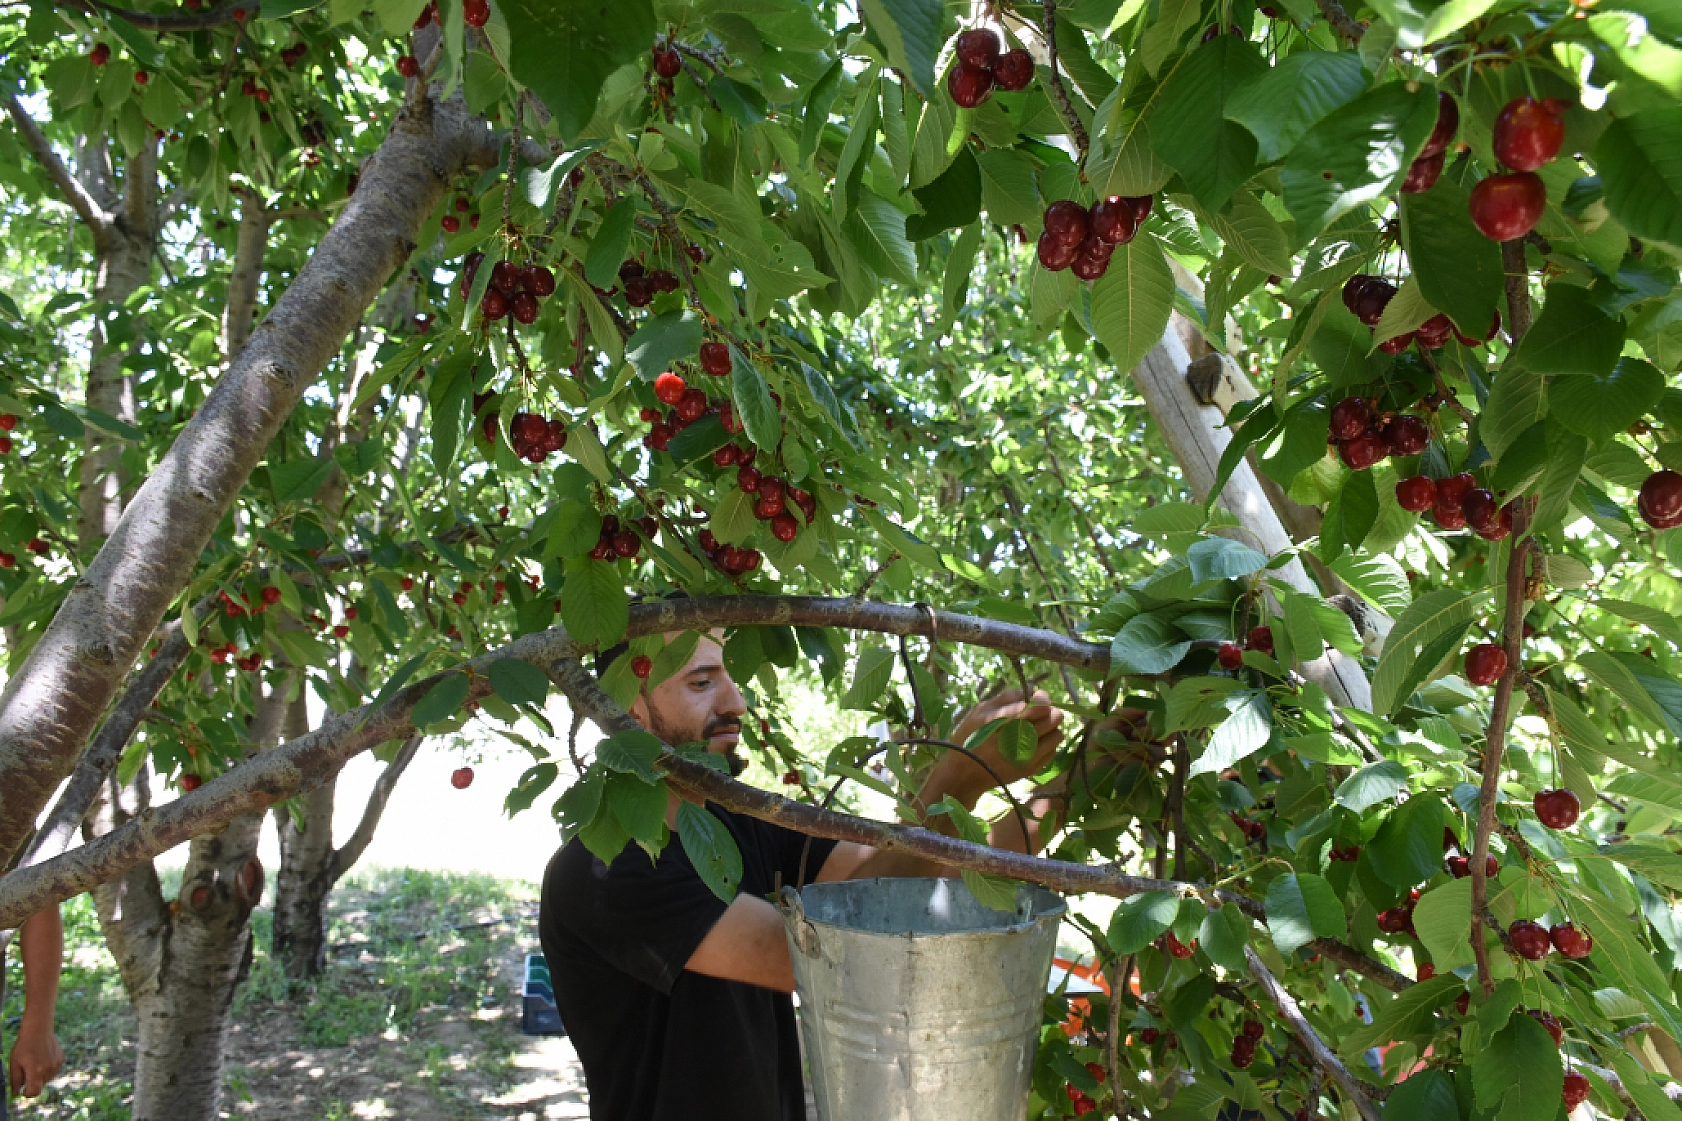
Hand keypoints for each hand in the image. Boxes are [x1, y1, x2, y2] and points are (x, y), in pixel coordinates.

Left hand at [9, 1016, 63, 1097]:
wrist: (38, 1029)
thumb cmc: (24, 1045)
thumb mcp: (14, 1063)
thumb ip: (15, 1080)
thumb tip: (16, 1094)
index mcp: (36, 1071)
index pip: (34, 1092)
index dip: (27, 1093)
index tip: (23, 1090)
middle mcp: (48, 1069)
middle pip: (40, 1086)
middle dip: (33, 1083)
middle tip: (27, 1070)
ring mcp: (56, 1065)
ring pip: (47, 1079)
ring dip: (40, 1076)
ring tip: (35, 1062)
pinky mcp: (61, 1060)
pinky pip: (53, 1071)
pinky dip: (47, 1069)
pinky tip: (42, 1059)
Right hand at [949, 687, 1065, 790]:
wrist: (966, 774)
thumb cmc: (970, 738)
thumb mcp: (980, 711)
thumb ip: (1007, 697)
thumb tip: (1032, 689)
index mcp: (1004, 722)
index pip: (1038, 705)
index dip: (1042, 698)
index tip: (1036, 697)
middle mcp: (1019, 740)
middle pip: (1053, 718)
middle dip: (1049, 710)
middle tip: (1038, 712)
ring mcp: (1028, 757)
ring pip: (1057, 734)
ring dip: (1051, 728)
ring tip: (1037, 728)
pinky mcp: (1032, 769)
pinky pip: (1053, 750)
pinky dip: (1048, 743)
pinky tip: (1034, 742)